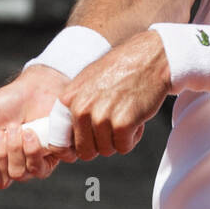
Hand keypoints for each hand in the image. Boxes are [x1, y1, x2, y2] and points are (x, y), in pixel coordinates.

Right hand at [0, 64, 74, 203]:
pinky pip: (45, 167)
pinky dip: (37, 148)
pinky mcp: (55, 157)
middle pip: (1, 181)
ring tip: (19, 128)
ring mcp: (34, 164)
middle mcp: (11, 167)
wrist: (34, 87)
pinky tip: (35, 132)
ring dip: (17, 149)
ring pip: (22, 174)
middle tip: (2, 132)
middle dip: (0, 153)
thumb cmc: (6, 104)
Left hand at [61, 30, 169, 160]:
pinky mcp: (122, 124)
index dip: (76, 147)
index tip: (88, 142)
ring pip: (106, 150)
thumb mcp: (87, 81)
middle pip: (85, 150)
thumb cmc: (121, 68)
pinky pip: (124, 147)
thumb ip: (75, 105)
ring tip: (126, 116)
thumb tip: (69, 134)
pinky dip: (133, 138)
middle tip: (113, 126)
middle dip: (101, 143)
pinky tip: (136, 118)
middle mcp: (81, 108)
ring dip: (118, 139)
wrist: (149, 58)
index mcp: (68, 99)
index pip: (60, 141)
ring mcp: (101, 117)